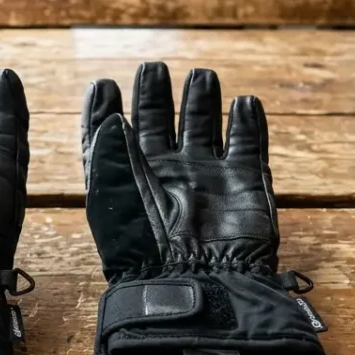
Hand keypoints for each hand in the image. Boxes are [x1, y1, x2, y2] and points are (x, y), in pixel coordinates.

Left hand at [81, 65, 325, 354]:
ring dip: (202, 101)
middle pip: (161, 124)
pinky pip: (249, 146)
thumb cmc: (141, 244)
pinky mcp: (245, 184)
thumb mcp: (109, 194)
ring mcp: (207, 177)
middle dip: (157, 96)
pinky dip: (249, 123)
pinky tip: (244, 103)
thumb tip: (110, 113)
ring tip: (202, 76)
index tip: (106, 84)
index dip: (108, 110)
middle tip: (154, 68)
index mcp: (129, 175)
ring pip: (205, 127)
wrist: (192, 285)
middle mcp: (166, 173)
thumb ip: (106, 149)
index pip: (116, 135)